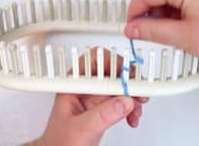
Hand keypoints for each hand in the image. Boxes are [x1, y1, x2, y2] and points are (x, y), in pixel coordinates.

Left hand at [25, 47, 147, 145]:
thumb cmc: (60, 141)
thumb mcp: (81, 128)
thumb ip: (103, 115)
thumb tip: (125, 101)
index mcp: (75, 84)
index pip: (95, 61)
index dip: (113, 64)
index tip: (127, 76)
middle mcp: (89, 86)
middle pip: (114, 71)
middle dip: (129, 81)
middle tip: (138, 91)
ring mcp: (98, 96)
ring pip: (123, 85)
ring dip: (134, 95)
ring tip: (137, 108)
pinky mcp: (107, 106)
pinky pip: (126, 99)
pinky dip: (133, 106)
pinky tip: (132, 116)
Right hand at [124, 0, 198, 80]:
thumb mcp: (185, 38)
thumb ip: (153, 31)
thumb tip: (134, 28)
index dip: (134, 11)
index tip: (131, 27)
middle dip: (149, 12)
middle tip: (146, 33)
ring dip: (165, 12)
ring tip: (168, 34)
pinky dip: (180, 10)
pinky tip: (183, 28)